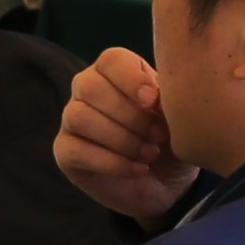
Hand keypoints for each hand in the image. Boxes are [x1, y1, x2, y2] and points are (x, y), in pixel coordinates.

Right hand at [51, 47, 193, 223]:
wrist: (166, 185)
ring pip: (79, 117)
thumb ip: (166, 101)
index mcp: (116, 72)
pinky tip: (138, 169)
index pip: (111, 60)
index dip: (130, 78)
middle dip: (129, 115)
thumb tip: (152, 97)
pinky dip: (112, 162)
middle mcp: (87, 89)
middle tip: (159, 136)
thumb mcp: (178, 119)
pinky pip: (76, 150)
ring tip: (150, 154)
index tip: (153, 101)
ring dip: (121, 139)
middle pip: (90, 87)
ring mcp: (72, 119)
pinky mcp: (66, 151)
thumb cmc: (171, 141)